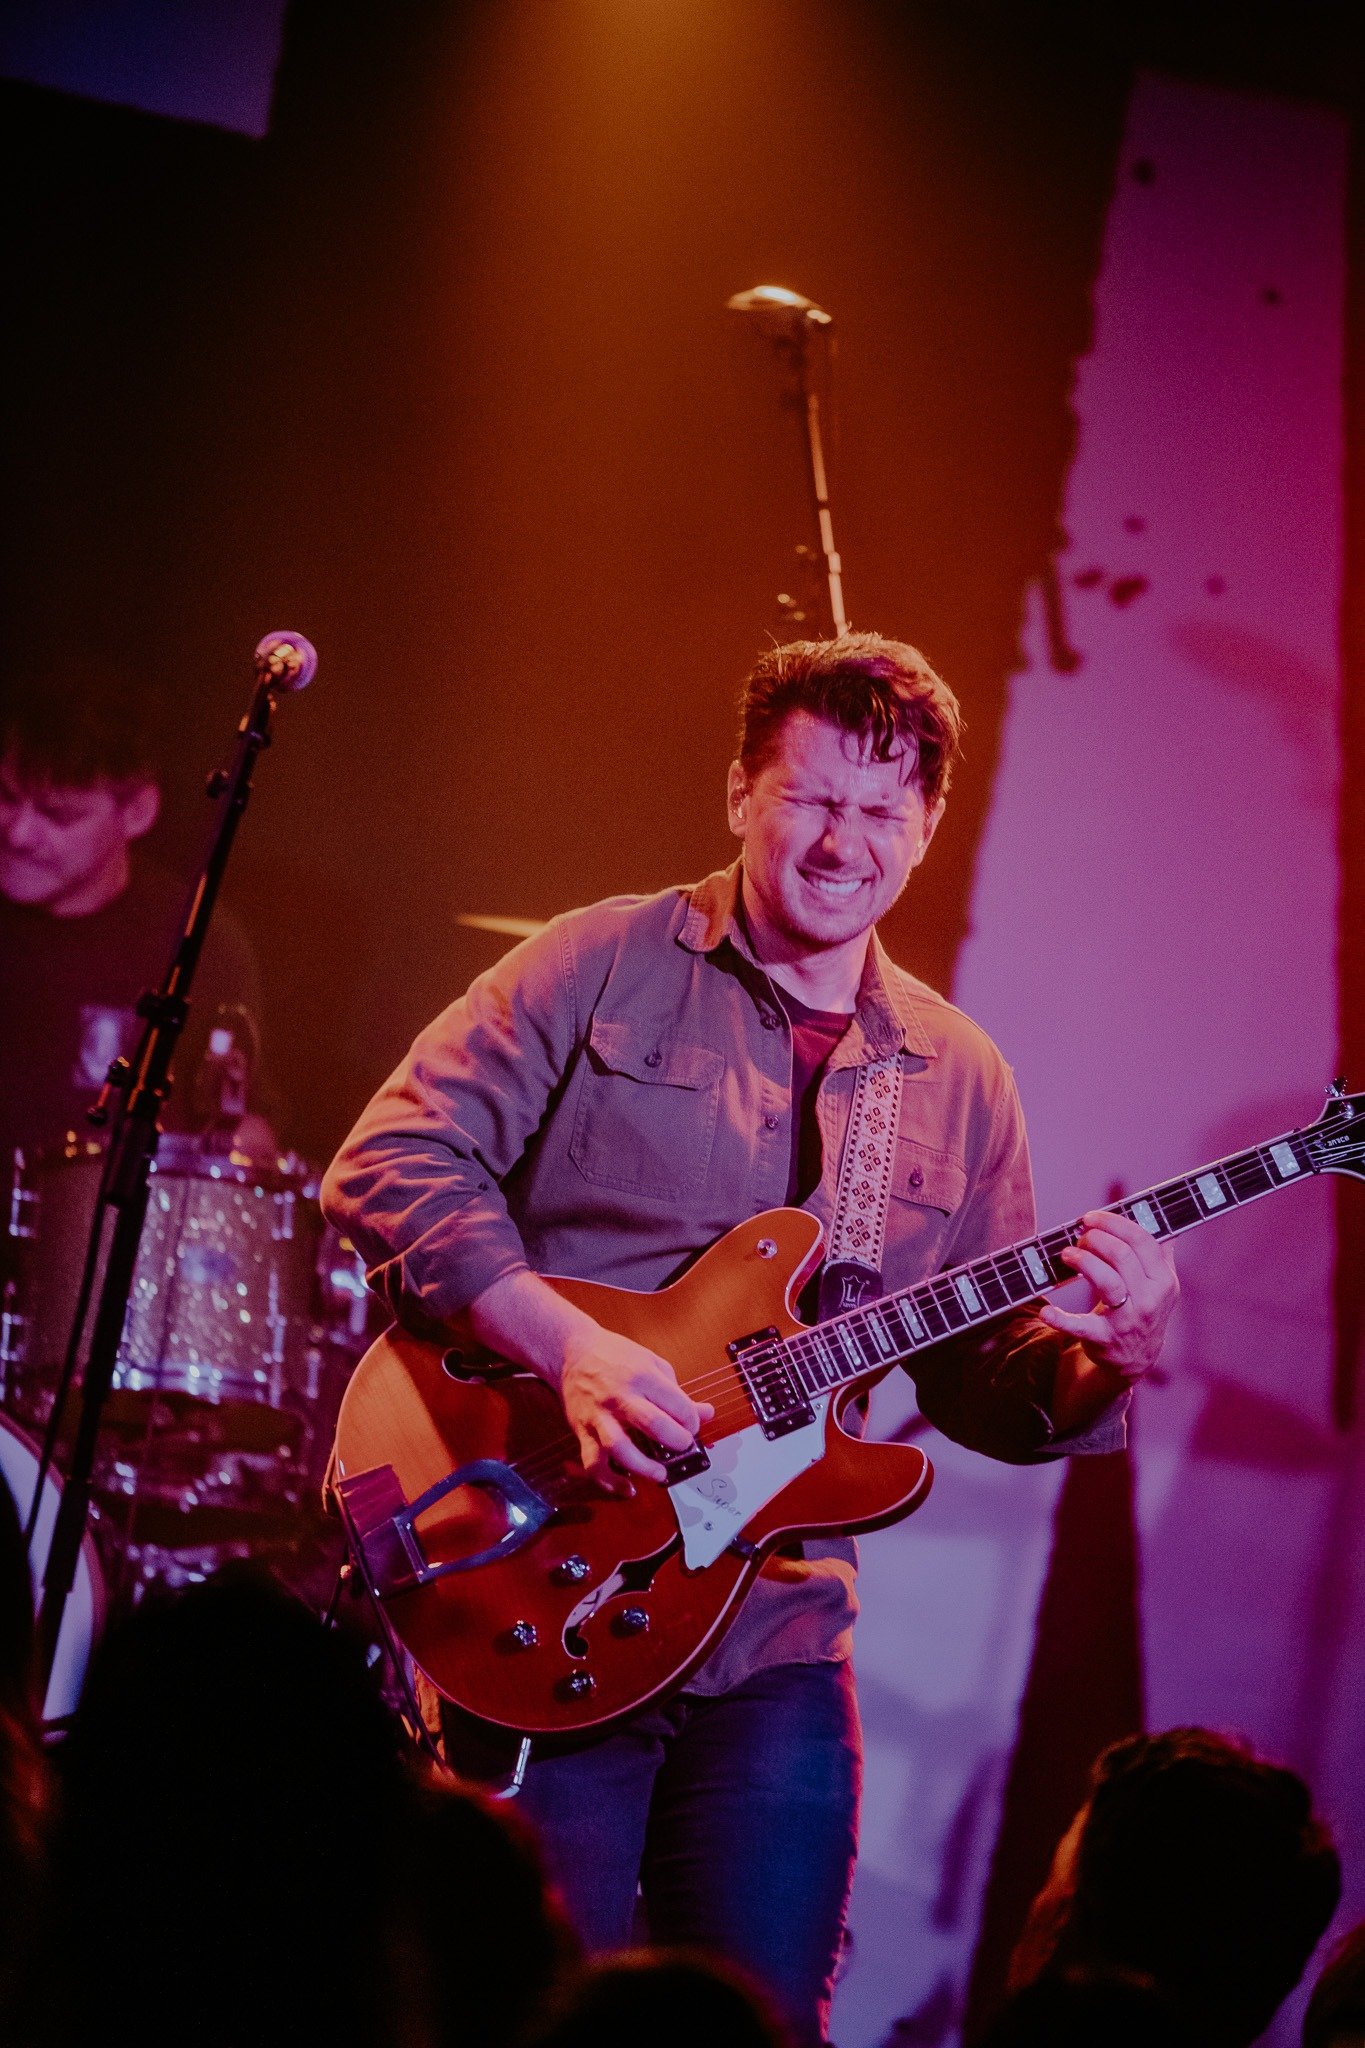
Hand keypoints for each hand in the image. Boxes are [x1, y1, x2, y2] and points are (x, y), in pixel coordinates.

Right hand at [559, 1323, 713, 1494]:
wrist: (571, 1353)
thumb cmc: (615, 1356)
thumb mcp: (652, 1363)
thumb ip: (677, 1392)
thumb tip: (707, 1414)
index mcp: (642, 1376)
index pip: (677, 1405)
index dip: (692, 1421)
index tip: (692, 1427)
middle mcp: (620, 1397)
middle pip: (654, 1425)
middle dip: (677, 1441)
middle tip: (683, 1446)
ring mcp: (600, 1416)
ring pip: (620, 1448)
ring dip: (644, 1467)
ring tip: (660, 1473)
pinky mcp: (583, 1431)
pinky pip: (593, 1462)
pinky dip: (610, 1481)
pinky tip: (628, 1488)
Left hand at [1038, 1208, 1178, 1383]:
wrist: (1134, 1359)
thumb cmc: (1141, 1308)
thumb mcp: (1158, 1282)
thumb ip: (1157, 1249)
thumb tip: (1154, 1210)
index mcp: (1164, 1280)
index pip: (1143, 1241)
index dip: (1114, 1223)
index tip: (1091, 1218)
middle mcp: (1150, 1300)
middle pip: (1123, 1256)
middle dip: (1095, 1239)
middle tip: (1080, 1238)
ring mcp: (1128, 1321)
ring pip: (1107, 1282)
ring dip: (1082, 1261)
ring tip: (1067, 1255)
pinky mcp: (1104, 1339)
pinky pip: (1081, 1327)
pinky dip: (1061, 1320)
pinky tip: (1046, 1313)